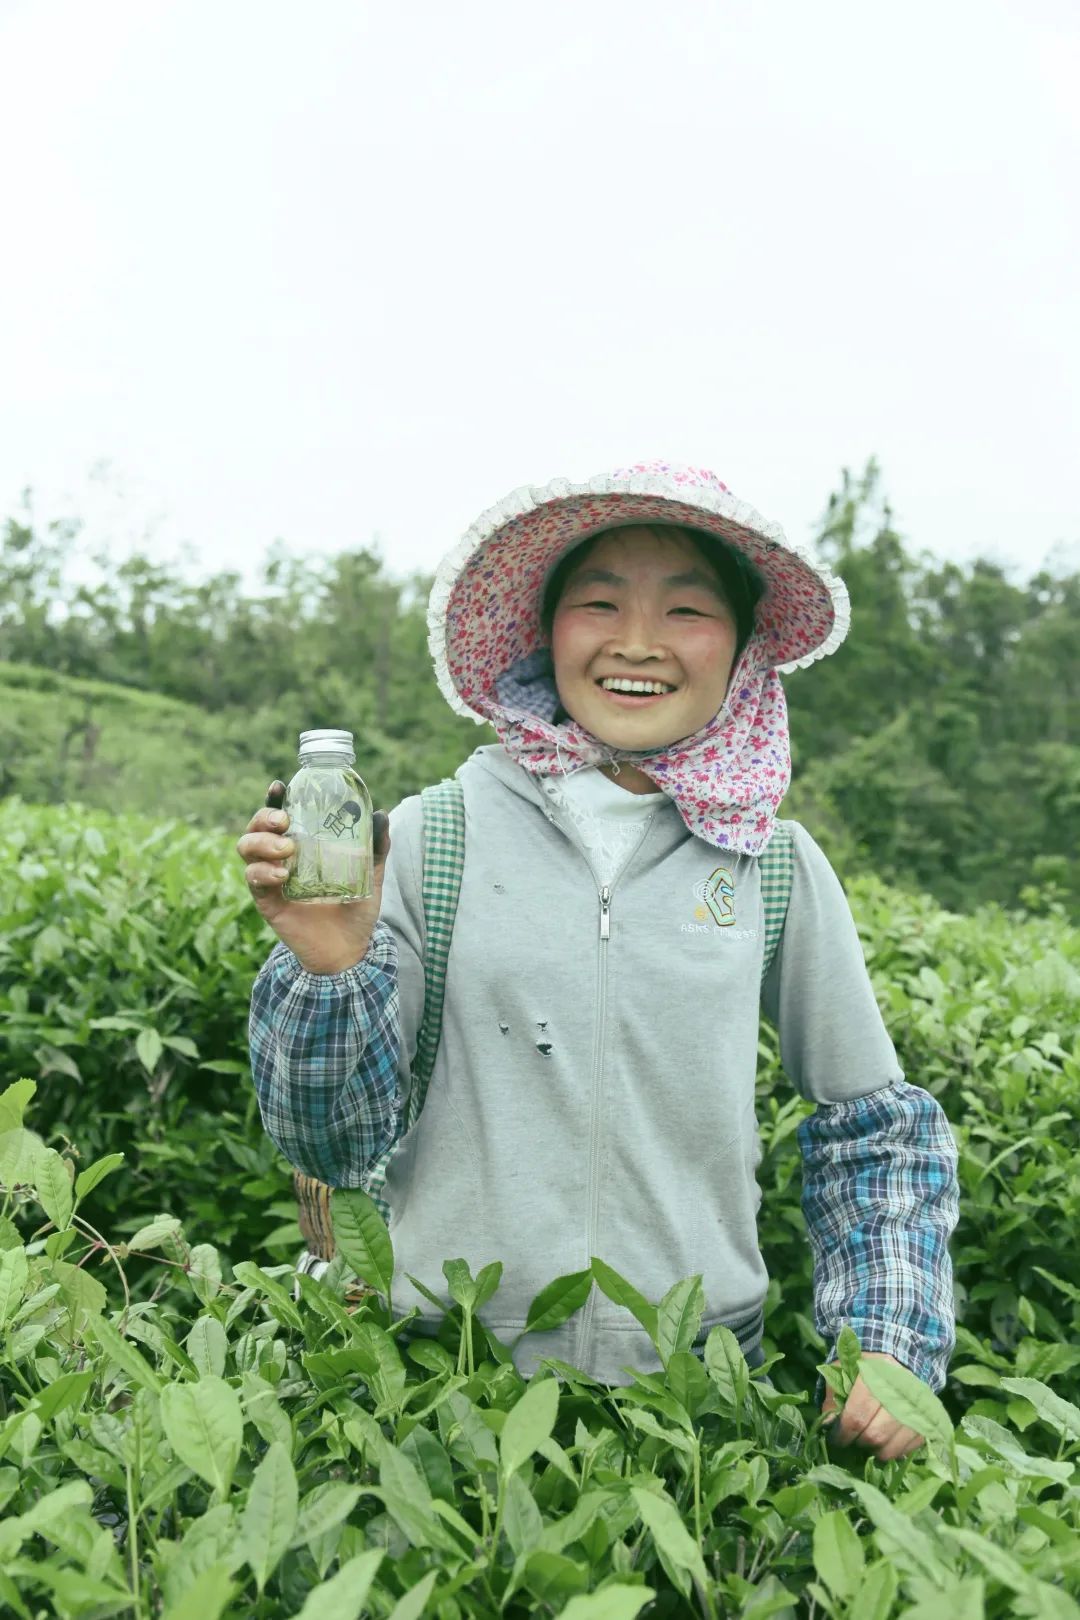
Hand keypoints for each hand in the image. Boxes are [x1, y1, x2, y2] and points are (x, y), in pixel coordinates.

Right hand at [237, 780, 390, 974]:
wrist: (349, 949)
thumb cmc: (356, 907)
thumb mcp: (371, 874)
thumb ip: (376, 846)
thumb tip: (381, 815)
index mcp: (302, 844)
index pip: (280, 814)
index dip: (274, 798)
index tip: (279, 786)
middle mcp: (280, 857)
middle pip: (256, 826)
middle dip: (264, 817)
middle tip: (284, 821)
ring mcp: (270, 878)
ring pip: (246, 848)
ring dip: (262, 843)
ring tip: (286, 849)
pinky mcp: (266, 901)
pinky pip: (252, 880)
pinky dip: (262, 872)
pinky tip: (282, 876)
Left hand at [821, 1352, 924, 1461]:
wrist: (901, 1358)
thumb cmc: (866, 1366)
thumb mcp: (843, 1370)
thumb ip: (833, 1396)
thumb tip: (829, 1425)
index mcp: (876, 1375)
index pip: (857, 1415)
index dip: (843, 1433)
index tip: (836, 1438)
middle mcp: (899, 1393)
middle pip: (875, 1434)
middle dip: (858, 1442)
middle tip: (852, 1439)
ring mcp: (917, 1409)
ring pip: (892, 1447)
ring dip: (875, 1450)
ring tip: (867, 1441)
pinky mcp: (926, 1423)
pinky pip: (907, 1450)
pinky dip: (893, 1451)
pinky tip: (884, 1441)